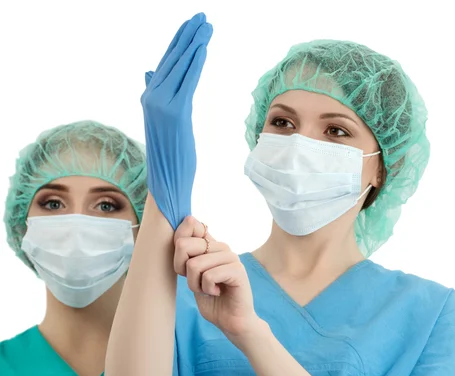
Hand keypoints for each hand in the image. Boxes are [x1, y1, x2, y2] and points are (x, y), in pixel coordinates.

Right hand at [141, 13, 212, 229]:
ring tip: (206, 26)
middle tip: (202, 17)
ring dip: (194, 44)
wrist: (166, 180)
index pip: (166, 62)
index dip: (178, 41)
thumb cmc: (169, 153)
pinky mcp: (176, 113)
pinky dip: (195, 63)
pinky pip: (188, 82)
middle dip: (188, 36)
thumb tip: (149, 73)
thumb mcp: (163, 120)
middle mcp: (152, 97)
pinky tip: (203, 48)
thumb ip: (157, 93)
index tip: (190, 24)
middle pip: (173, 60)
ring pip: (181, 67)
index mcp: (150, 96)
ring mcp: (161, 105)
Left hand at [173, 217, 261, 341]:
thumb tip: (190, 218)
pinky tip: (218, 292)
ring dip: (196, 284)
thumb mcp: (192, 274)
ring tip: (209, 289)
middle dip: (183, 271)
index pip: (190, 225)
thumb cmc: (211, 299)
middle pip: (184, 245)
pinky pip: (209, 276)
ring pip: (195, 264)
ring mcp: (231, 257)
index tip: (184, 265)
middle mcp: (222, 246)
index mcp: (211, 244)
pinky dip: (207, 289)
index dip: (179, 245)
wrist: (231, 321)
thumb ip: (188, 252)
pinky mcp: (238, 271)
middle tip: (197, 283)